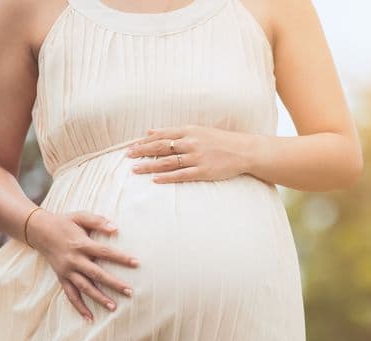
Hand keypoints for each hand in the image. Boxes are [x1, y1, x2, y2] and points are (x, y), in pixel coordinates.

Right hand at [26, 209, 139, 322]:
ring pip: (84, 288)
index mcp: (81, 244)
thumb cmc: (65, 222)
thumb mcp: (80, 217)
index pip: (105, 252)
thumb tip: (116, 229)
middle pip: (97, 274)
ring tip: (114, 307)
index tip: (136, 263)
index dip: (121, 258)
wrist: (39, 231)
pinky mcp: (62, 278)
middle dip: (114, 283)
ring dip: (99, 298)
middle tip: (130, 291)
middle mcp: (74, 260)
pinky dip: (79, 307)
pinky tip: (89, 318)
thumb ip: (98, 221)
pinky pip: (71, 295)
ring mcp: (67, 271)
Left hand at [127, 125, 257, 182]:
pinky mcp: (203, 171)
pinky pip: (181, 175)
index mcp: (189, 131)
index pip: (161, 135)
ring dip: (149, 166)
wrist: (243, 150)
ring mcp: (196, 157)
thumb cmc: (220, 141)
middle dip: (142, 152)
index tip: (131, 146)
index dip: (144, 141)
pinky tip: (155, 179)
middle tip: (127, 157)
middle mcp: (191, 143)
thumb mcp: (197, 131)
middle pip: (161, 147)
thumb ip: (174, 132)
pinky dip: (167, 177)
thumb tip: (150, 131)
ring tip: (135, 170)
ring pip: (167, 162)